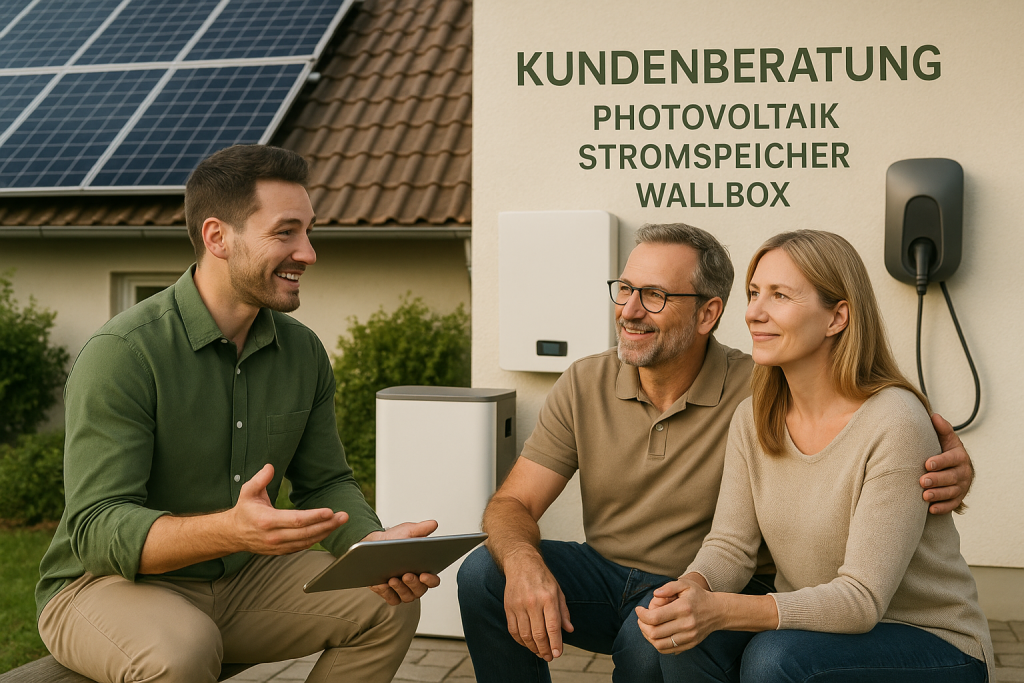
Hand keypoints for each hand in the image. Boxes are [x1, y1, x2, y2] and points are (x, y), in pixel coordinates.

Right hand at [228, 464, 347, 554]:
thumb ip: (259, 479)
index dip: (315, 517)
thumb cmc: (244, 510)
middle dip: (327, 525)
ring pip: (307, 541)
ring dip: (325, 532)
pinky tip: (327, 530)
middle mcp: (274, 536)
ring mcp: (278, 546)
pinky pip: (302, 547)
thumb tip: (270, 467)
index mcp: (267, 521)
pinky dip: (317, 540)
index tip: (330, 511)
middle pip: (306, 533)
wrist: (233, 533)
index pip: (296, 520)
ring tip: (339, 522)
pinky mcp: (281, 551)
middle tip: (343, 516)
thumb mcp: (247, 491)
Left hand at [363, 520, 440, 604]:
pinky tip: (382, 584)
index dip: (431, 580)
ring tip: (393, 579)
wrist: (373, 544)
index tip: (424, 574)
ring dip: (401, 589)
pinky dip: (387, 593)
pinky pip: (391, 599)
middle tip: (407, 575)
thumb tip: (433, 524)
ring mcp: (403, 590)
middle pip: (420, 590)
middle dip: (414, 584)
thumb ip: (421, 529)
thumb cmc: (394, 540)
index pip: (433, 580)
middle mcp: (415, 582)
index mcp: (424, 569)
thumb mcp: (408, 531)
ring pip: (406, 596)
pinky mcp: (389, 593)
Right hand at [502, 550, 572, 661]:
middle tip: (548, 657)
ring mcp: (519, 605)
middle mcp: (533, 602)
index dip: (555, 643)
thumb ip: (563, 612)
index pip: (552, 626)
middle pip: (538, 633)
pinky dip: (520, 641)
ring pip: (525, 634)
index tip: (557, 654)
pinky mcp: (508, 607)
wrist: (521, 563)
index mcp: (548, 598)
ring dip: (532, 647)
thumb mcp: (558, 591)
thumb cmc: (542, 577)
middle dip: (544, 649)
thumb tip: (569, 630)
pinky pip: (513, 630)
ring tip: (539, 652)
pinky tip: (527, 643)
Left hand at [635, 578, 716, 652]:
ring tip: (646, 627)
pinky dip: (657, 644)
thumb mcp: (685, 584)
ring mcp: (688, 637)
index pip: (654, 617)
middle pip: (655, 632)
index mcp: (682, 608)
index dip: (642, 615)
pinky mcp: (690, 644)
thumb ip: (668, 587)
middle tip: (641, 619)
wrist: (717, 611)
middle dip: (642, 626)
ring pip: (659, 644)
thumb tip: (655, 594)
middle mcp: (686, 624)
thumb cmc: (698, 596)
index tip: (639, 610)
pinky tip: (656, 635)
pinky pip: (668, 650)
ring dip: (648, 636)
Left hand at [921, 413, 974, 513]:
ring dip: (938, 495)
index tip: (927, 464)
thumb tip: (934, 416)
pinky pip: (952, 505)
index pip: (952, 459)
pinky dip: (942, 508)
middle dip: (937, 480)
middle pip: (951, 477)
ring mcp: (961, 487)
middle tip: (922, 481)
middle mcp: (963, 472)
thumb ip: (942, 429)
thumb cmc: (946, 451)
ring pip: (951, 492)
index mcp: (959, 457)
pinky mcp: (958, 499)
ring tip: (924, 496)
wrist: (954, 468)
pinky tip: (931, 509)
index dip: (940, 462)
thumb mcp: (946, 440)